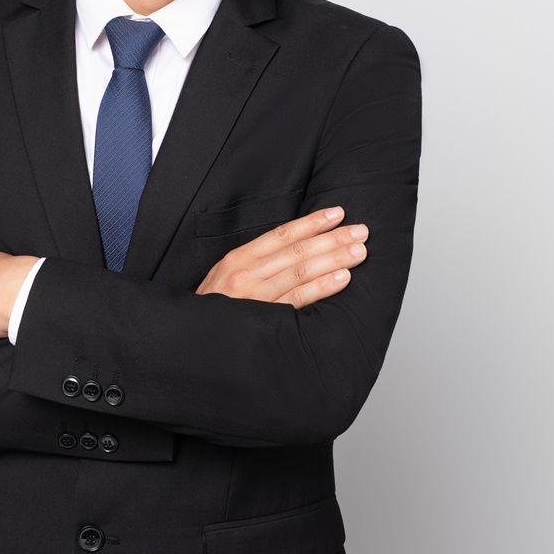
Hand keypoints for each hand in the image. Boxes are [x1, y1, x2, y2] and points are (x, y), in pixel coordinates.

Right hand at [195, 206, 367, 306]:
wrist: (192, 340)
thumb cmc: (214, 308)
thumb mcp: (227, 277)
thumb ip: (257, 263)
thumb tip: (297, 249)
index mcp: (239, 259)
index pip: (282, 234)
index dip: (312, 223)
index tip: (337, 213)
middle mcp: (246, 274)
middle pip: (297, 250)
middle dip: (332, 239)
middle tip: (361, 231)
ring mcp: (255, 296)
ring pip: (301, 271)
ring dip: (334, 259)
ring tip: (359, 252)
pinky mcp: (263, 319)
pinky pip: (298, 299)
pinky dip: (322, 287)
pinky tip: (342, 278)